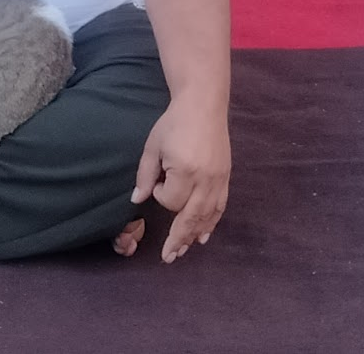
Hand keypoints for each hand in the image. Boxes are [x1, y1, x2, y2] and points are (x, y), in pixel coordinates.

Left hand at [131, 99, 229, 262]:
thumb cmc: (174, 123)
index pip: (171, 201)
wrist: (204, 105)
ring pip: (207, 216)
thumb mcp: (152, 146)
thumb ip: (145, 175)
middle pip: (191, 218)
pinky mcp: (226, 177)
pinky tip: (204, 235)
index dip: (160, 196)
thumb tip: (137, 200)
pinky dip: (212, 223)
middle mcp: (205, 179)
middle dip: (178, 239)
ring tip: (183, 250)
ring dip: (194, 235)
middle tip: (169, 257)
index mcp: (185, 170)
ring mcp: (219, 180)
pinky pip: (220, 207)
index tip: (157, 182)